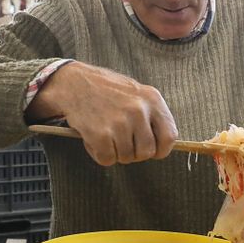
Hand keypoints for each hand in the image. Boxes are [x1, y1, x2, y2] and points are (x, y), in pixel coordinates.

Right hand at [28, 62, 177, 165]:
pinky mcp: (100, 134)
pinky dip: (99, 154)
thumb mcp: (136, 93)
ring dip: (115, 152)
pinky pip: (107, 159)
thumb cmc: (107, 90)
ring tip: (106, 135)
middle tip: (122, 142)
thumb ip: (151, 115)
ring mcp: (119, 122)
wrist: (73, 83)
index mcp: (152, 99)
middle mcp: (138, 110)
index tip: (151, 151)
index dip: (160, 150)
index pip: (169, 137)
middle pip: (147, 152)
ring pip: (126, 158)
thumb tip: (163, 145)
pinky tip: (94, 138)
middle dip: (134, 153)